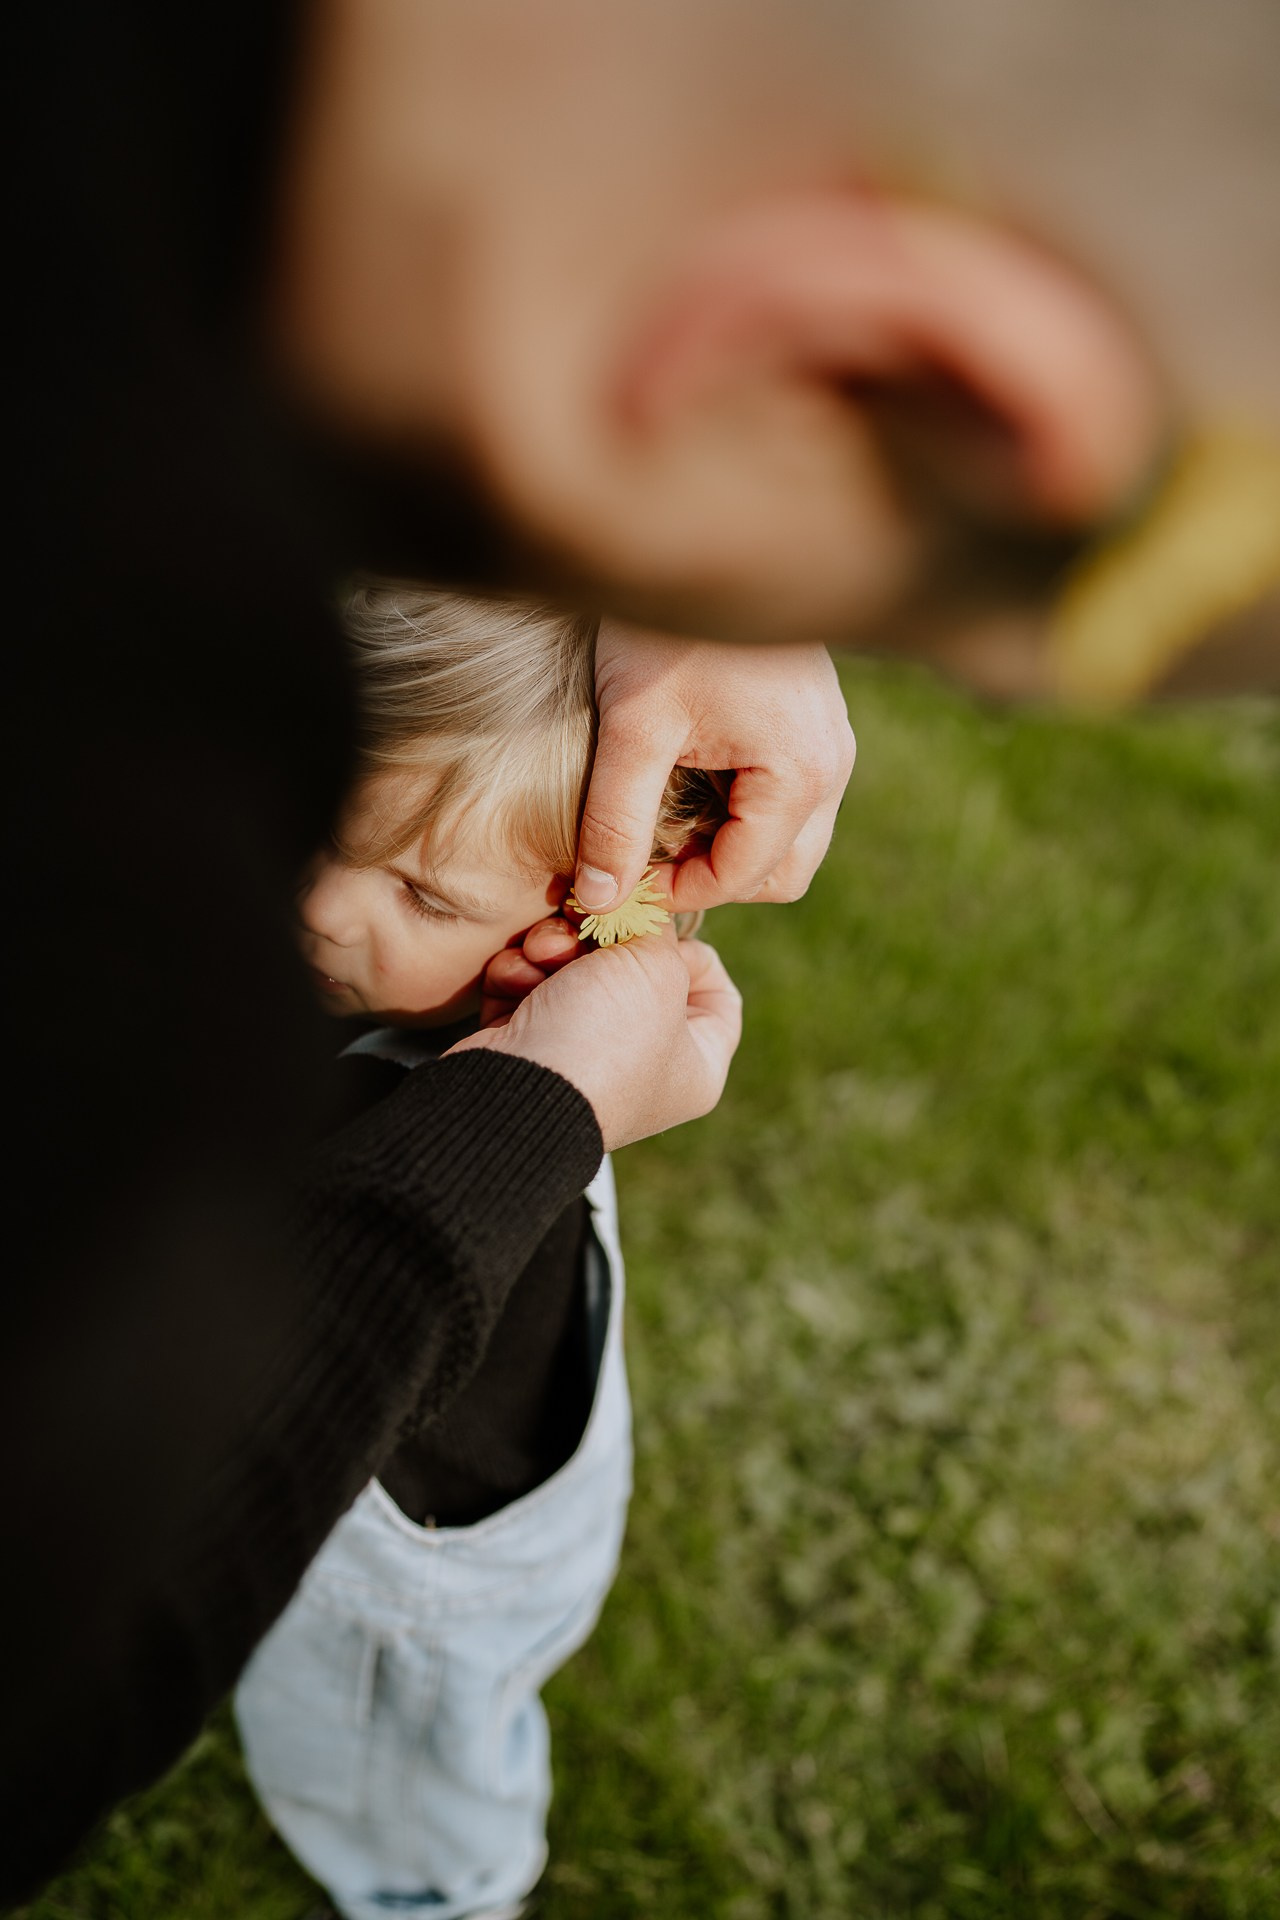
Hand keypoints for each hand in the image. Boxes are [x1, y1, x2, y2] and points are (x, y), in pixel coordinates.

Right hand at [449, 922, 742, 1151]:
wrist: (512, 1090)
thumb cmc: (601, 1041)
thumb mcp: (655, 969)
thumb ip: (657, 927)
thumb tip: (639, 908)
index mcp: (695, 1066)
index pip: (719, 997)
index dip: (695, 953)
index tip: (663, 932)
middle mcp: (643, 1067)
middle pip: (638, 974)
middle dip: (606, 940)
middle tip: (587, 921)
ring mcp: (583, 1058)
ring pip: (577, 971)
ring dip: (556, 948)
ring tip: (544, 953)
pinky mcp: (529, 1047)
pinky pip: (532, 988)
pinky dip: (522, 976)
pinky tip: (517, 979)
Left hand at [573, 624, 855, 915]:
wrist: (704, 532)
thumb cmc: (669, 625)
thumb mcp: (633, 727)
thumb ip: (615, 821)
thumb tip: (596, 901)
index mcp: (800, 774)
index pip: (742, 878)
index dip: (674, 891)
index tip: (613, 880)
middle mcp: (833, 768)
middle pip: (780, 874)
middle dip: (711, 879)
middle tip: (639, 858)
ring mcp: (831, 746)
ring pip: (788, 842)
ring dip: (727, 848)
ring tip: (659, 821)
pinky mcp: (813, 726)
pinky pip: (787, 801)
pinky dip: (740, 814)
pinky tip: (685, 783)